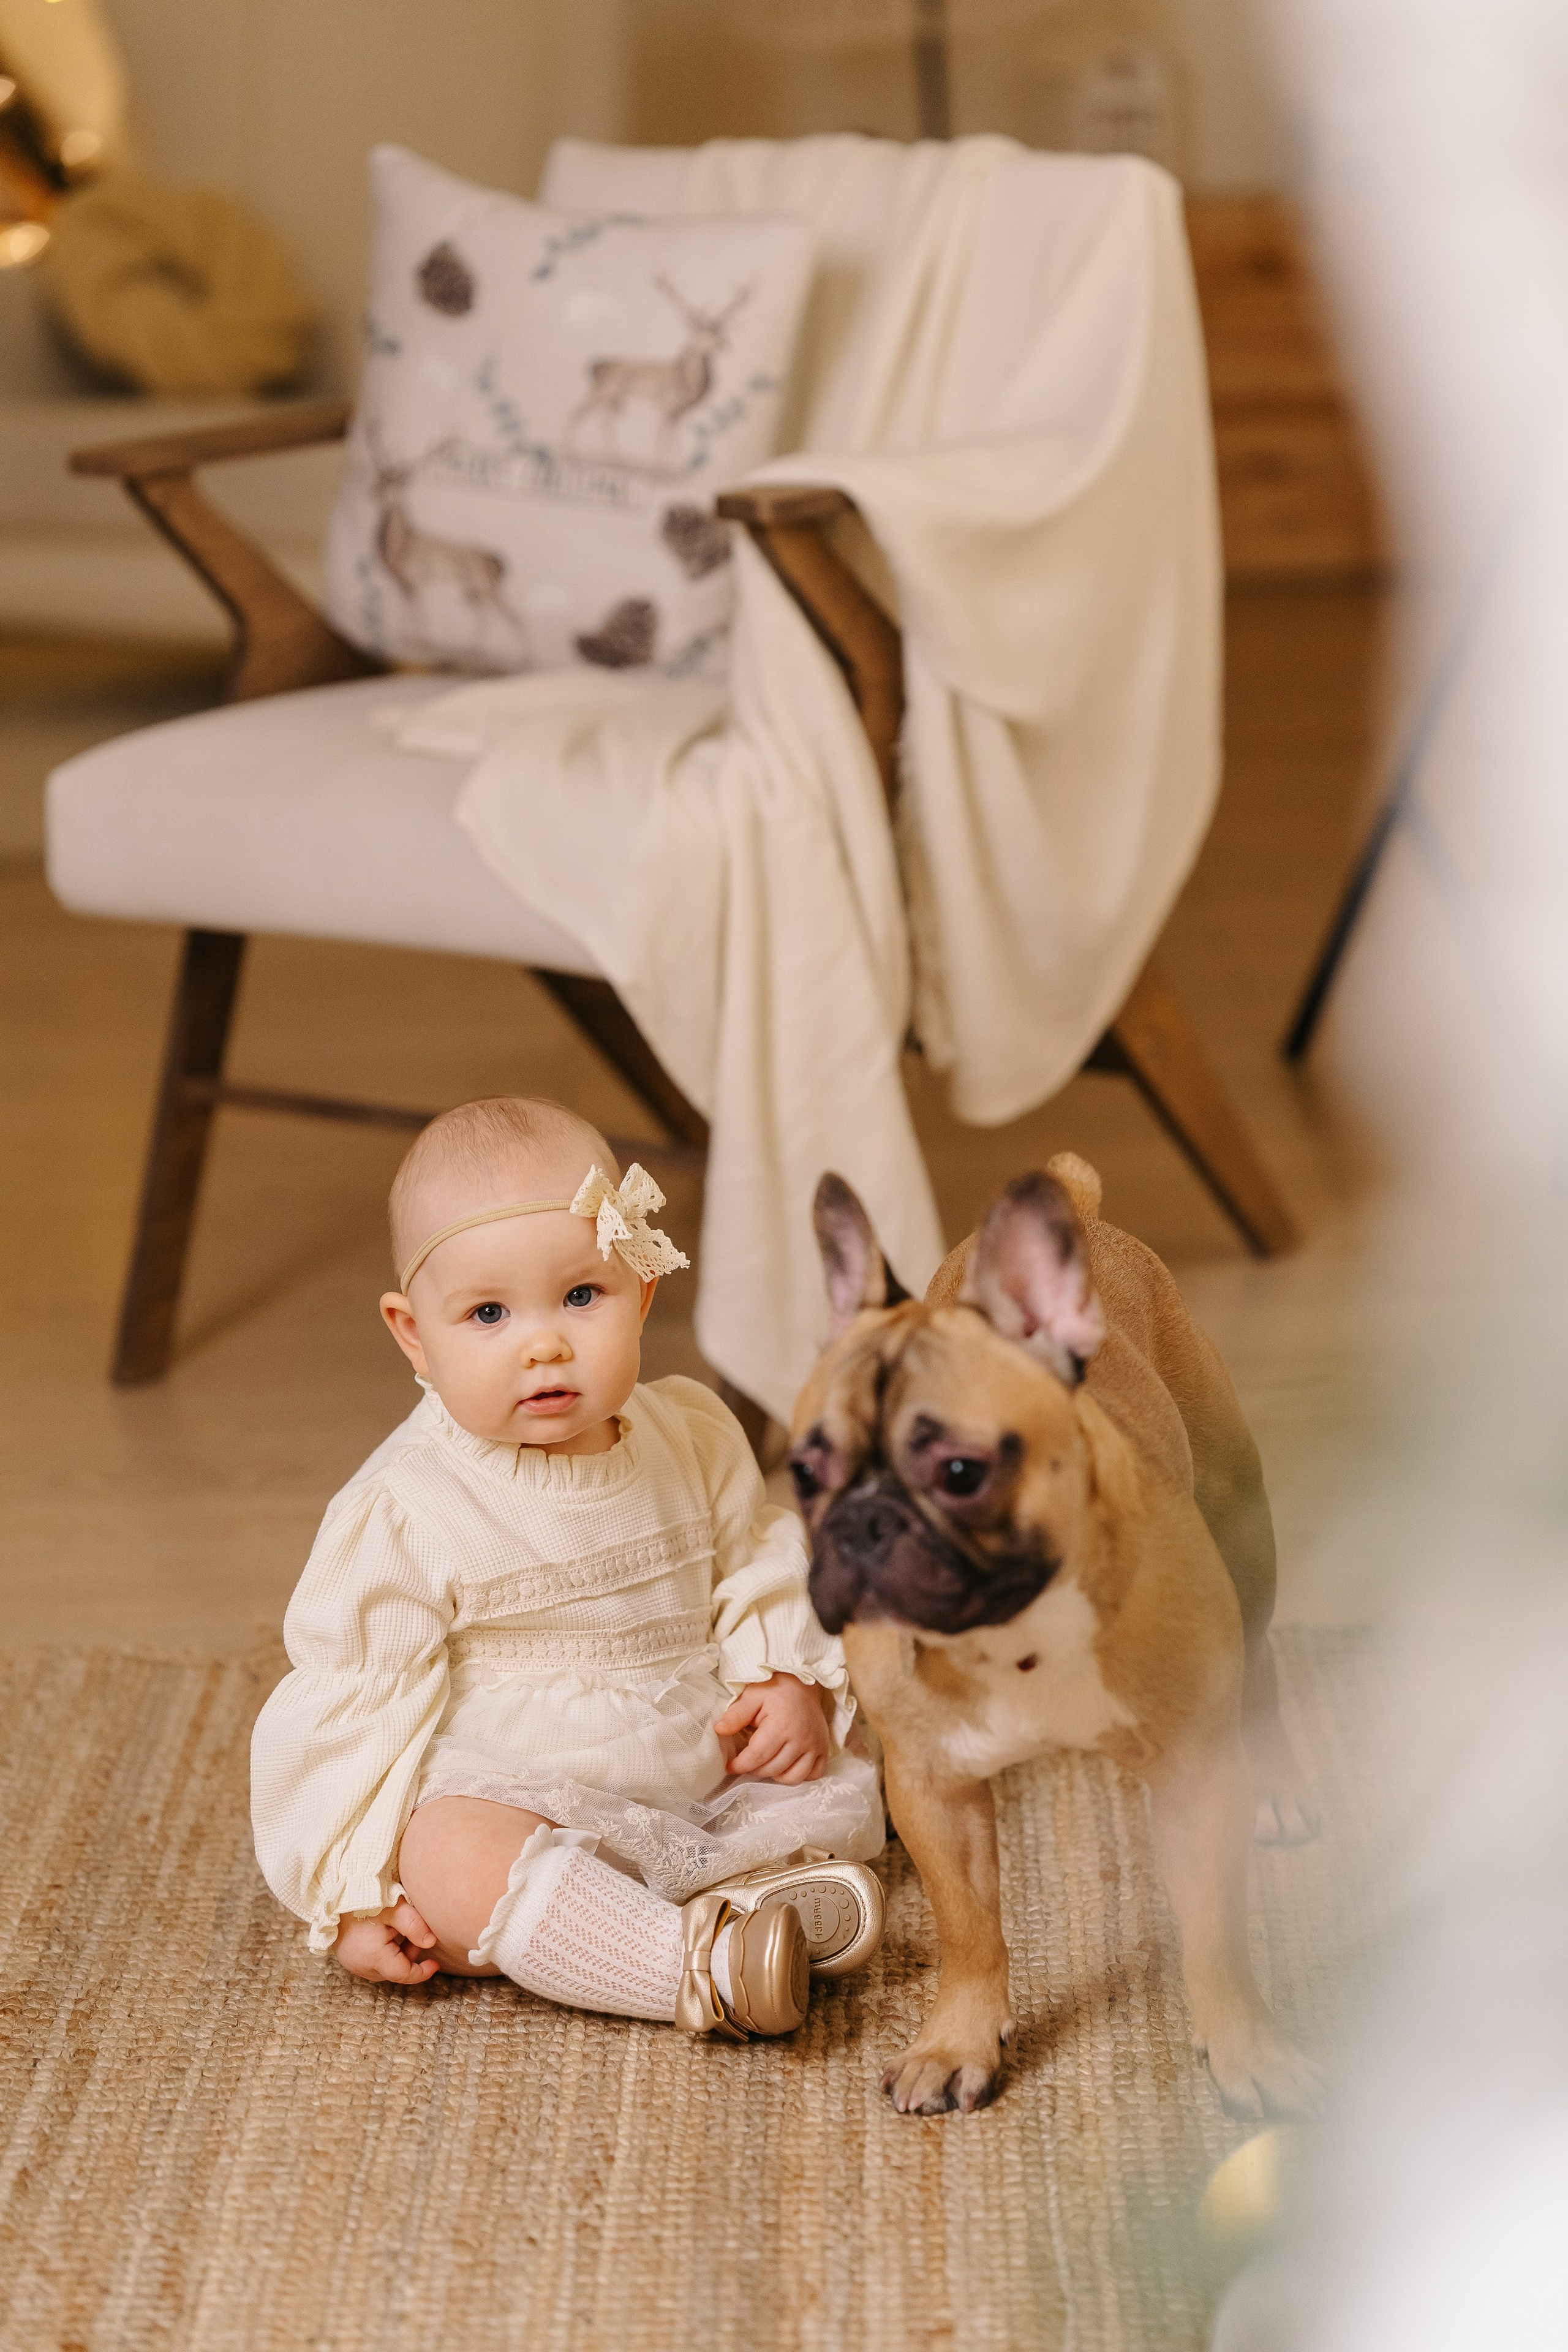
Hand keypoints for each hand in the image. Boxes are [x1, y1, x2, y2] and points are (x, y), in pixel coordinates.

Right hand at [333, 1898, 440, 1983]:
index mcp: (373, 1957)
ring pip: (382, 1967)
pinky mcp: (346, 1955)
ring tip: (400, 1930)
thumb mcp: (394, 1908)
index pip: (403, 1974)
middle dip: (409, 1958)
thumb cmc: (365, 1899)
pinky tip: (386, 1933)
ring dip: (396, 1955)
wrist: (334, 1892)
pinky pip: (370, 1961)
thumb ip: (415, 1925)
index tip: (435, 1963)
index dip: (422, 1972)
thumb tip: (431, 1942)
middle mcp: (360, 1965)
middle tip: (417, 1935)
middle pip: (393, 1971)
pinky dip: (383, 1952)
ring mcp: (351, 1962)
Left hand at [714, 1673, 830, 1784]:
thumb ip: (736, 1715)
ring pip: (793, 1777)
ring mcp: (815, 1745)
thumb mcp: (752, 1696)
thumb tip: (719, 1730)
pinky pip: (813, 1774)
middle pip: (772, 1769)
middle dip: (754, 1770)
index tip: (729, 1766)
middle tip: (746, 1762)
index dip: (740, 1765)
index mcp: (781, 1725)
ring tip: (765, 1764)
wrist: (803, 1682)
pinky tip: (787, 1765)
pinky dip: (799, 1776)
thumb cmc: (774, 1688)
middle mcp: (800, 1738)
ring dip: (775, 1775)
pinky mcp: (823, 1749)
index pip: (757, 1756)